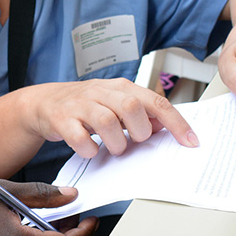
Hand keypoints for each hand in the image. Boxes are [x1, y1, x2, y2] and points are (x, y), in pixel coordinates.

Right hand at [22, 78, 198, 158]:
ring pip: (106, 121)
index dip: (175, 122)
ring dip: (116, 143)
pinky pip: (79, 137)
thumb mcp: (115, 103)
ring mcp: (79, 104)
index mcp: (119, 87)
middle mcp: (100, 91)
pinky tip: (89, 149)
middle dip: (139, 131)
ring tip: (114, 147)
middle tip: (134, 141)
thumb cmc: (85, 105)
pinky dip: (88, 149)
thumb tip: (166, 126)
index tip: (190, 141)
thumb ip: (140, 112)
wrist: (44, 102)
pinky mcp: (61, 119)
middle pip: (131, 106)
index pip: (154, 101)